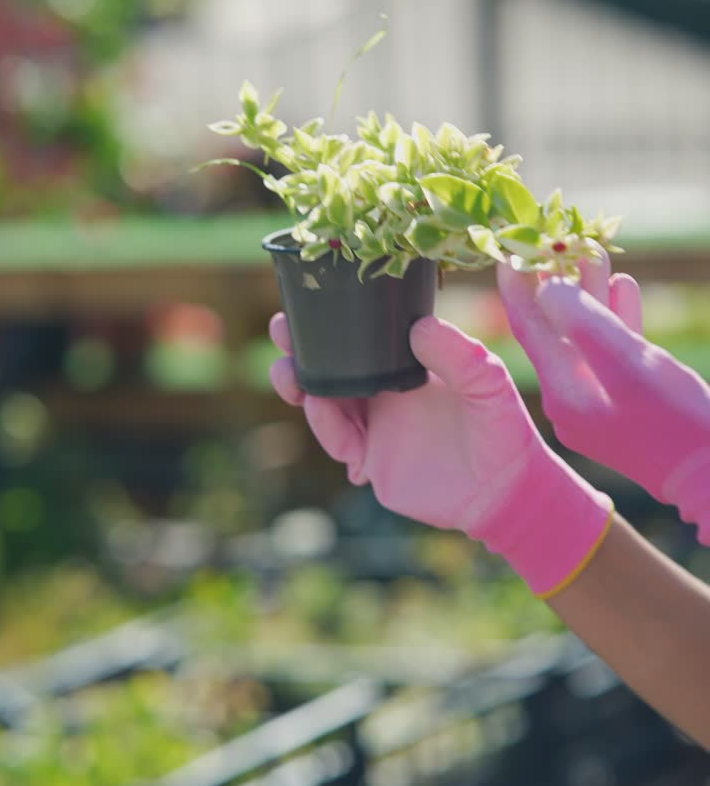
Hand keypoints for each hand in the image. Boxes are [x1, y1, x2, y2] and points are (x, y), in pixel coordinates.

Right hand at [269, 311, 611, 595]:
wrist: (505, 489)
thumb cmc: (502, 427)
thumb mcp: (488, 382)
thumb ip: (459, 354)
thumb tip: (417, 328)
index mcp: (407, 363)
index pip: (363, 334)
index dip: (335, 317)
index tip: (312, 295)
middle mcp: (383, 390)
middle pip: (331, 364)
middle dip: (301, 345)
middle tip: (281, 326)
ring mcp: (374, 424)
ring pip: (324, 399)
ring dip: (301, 382)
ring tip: (287, 370)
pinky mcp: (370, 459)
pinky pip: (339, 438)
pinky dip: (325, 420)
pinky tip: (317, 401)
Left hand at [497, 252, 709, 537]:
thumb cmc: (675, 418)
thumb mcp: (627, 363)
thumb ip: (583, 322)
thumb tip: (545, 288)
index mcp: (562, 391)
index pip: (528, 326)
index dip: (517, 283)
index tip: (509, 245)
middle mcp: (571, 398)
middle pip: (555, 328)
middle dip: (559, 282)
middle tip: (556, 239)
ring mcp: (599, 402)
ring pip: (586, 336)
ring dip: (591, 295)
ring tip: (597, 252)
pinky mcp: (627, 402)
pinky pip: (613, 352)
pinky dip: (617, 319)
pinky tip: (625, 286)